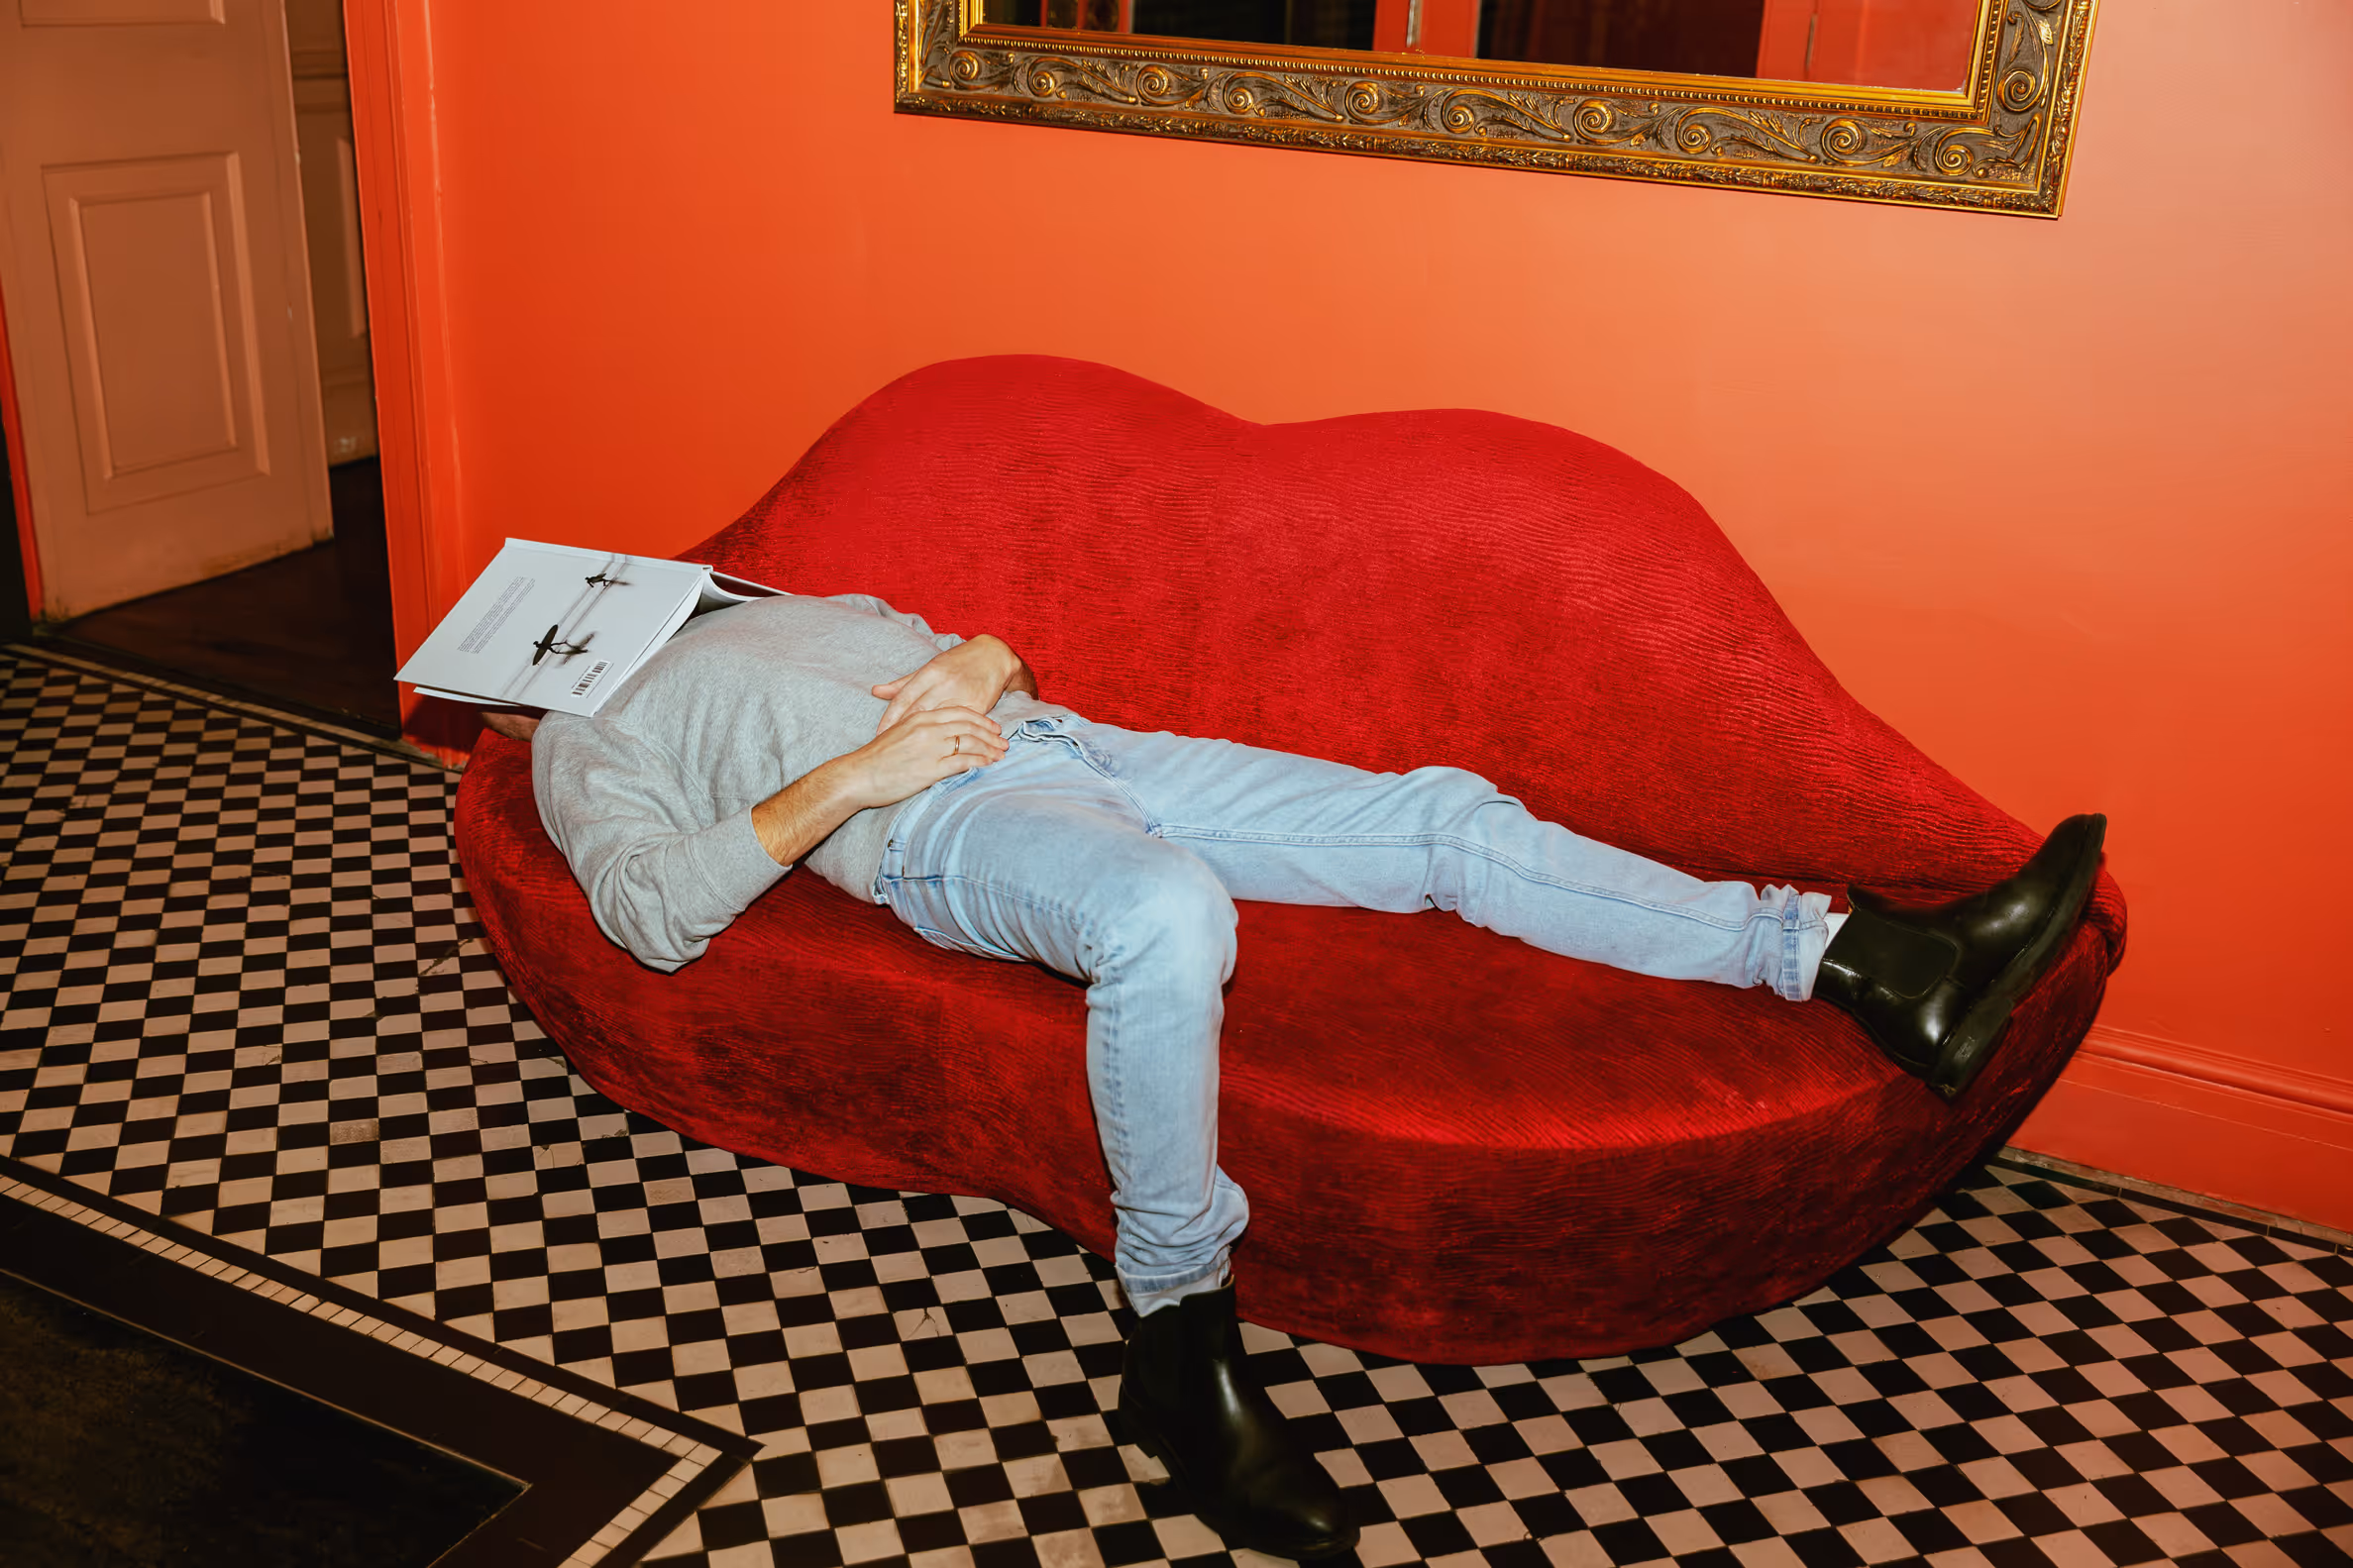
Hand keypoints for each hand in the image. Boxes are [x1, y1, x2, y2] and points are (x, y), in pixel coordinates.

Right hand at [835, 705, 1007, 809]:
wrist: (858, 775)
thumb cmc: (876, 758)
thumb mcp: (897, 732)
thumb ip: (918, 726)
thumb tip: (934, 729)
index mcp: (920, 717)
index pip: (959, 712)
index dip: (980, 718)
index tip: (992, 726)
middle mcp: (928, 729)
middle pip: (969, 726)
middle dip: (990, 733)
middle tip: (1003, 740)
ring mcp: (930, 748)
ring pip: (970, 742)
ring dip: (989, 748)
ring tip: (1001, 754)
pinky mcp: (931, 769)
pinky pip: (963, 762)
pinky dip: (980, 762)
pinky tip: (989, 764)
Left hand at [872, 637, 1022, 735]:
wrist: (994, 657)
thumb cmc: (958, 662)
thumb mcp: (930, 668)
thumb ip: (903, 683)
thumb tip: (876, 691)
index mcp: (930, 673)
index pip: (905, 697)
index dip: (890, 717)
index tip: (880, 733)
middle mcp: (944, 684)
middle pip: (919, 711)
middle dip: (903, 730)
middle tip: (890, 747)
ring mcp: (962, 695)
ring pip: (940, 722)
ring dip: (926, 738)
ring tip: (911, 754)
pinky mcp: (979, 707)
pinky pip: (961, 726)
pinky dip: (950, 738)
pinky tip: (940, 749)